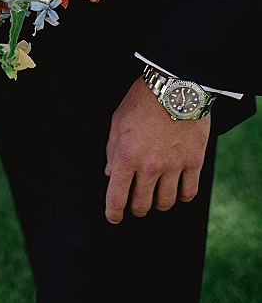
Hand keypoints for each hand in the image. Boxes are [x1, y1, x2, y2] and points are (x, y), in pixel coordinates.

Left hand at [104, 76, 209, 223]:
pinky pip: (189, 192)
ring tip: (156, 197)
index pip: (116, 198)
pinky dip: (182, 196)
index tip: (114, 217)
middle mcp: (148, 166)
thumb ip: (111, 151)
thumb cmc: (142, 100)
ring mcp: (173, 166)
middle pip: (142, 204)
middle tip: (136, 204)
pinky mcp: (194, 162)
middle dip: (136, 208)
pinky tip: (178, 190)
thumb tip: (110, 174)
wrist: (175, 85)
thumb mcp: (117, 121)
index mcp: (125, 157)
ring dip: (159, 204)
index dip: (113, 214)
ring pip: (166, 203)